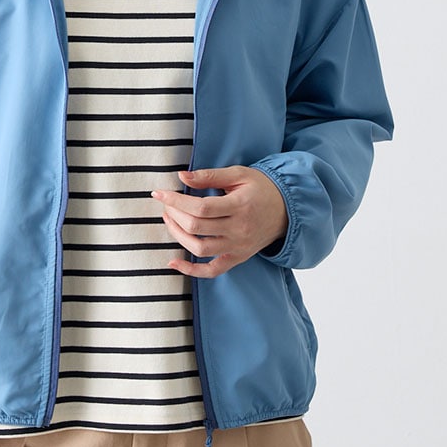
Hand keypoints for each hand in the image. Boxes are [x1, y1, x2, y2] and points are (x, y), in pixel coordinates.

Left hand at [152, 166, 287, 278]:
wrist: (287, 209)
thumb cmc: (261, 188)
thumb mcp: (238, 175)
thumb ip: (209, 176)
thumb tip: (182, 176)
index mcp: (239, 206)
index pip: (200, 207)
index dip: (175, 201)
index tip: (159, 194)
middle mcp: (239, 229)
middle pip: (197, 227)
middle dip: (174, 214)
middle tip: (166, 204)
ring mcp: (238, 247)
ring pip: (200, 249)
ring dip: (178, 235)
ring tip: (169, 220)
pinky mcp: (237, 258)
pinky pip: (212, 271)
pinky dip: (191, 270)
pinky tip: (174, 263)